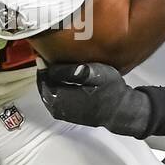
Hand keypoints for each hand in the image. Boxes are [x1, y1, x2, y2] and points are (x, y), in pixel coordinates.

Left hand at [37, 63, 164, 138]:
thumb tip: (53, 67)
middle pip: (43, 83)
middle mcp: (56, 107)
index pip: (42, 75)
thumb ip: (73, 70)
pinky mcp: (66, 114)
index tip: (48, 51)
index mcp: (60, 97)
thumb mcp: (96, 74)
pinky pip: (55, 96)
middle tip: (52, 55)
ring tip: (60, 65)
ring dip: (52, 78)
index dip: (45, 62)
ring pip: (48, 89)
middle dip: (47, 70)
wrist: (121, 111)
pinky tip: (67, 78)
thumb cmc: (111, 92)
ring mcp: (60, 112)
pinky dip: (57, 86)